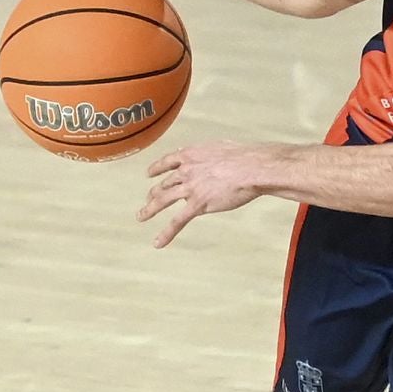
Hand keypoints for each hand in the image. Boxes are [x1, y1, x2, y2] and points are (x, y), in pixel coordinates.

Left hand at [140, 141, 270, 246]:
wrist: (251, 167)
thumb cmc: (244, 157)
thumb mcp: (221, 148)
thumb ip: (210, 154)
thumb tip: (211, 157)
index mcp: (191, 155)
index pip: (168, 161)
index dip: (157, 168)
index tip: (149, 173)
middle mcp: (186, 171)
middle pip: (165, 183)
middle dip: (154, 192)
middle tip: (149, 199)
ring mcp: (190, 188)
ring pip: (163, 200)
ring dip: (149, 209)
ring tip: (141, 216)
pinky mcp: (197, 204)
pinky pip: (177, 221)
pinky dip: (166, 233)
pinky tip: (158, 242)